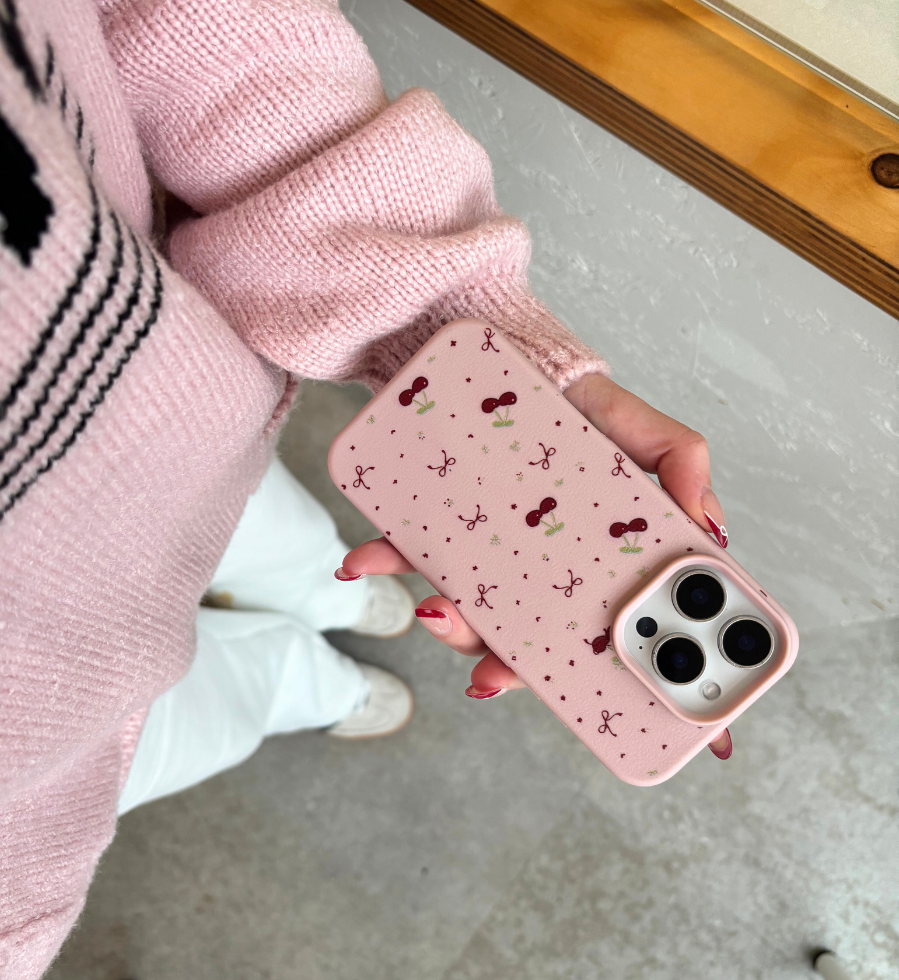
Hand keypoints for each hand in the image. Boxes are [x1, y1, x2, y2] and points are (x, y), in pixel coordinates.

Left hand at [338, 374, 732, 759]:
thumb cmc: (581, 402)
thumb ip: (684, 466)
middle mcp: (540, 570)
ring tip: (433, 609)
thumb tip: (710, 533)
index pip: (609, 630)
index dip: (616, 679)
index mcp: (596, 561)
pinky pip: (404, 552)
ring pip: (467, 613)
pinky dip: (380, 560)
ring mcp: (486, 553)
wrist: (507, 357)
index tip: (613, 712)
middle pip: (530, 641)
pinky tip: (359, 561)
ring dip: (447, 626)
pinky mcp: (437, 526)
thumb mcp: (644, 428)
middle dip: (508, 669)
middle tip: (492, 675)